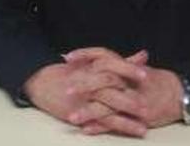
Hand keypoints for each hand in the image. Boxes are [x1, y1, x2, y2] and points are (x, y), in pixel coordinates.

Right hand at [24, 48, 149, 136]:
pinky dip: (111, 127)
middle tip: (148, 106)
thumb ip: (122, 61)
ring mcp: (82, 97)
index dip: (129, 69)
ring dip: (126, 118)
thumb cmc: (71, 72)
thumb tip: (143, 56)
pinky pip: (97, 121)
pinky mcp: (78, 111)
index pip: (112, 65)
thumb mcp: (96, 63)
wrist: (42, 82)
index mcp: (93, 66)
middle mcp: (88, 80)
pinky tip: (124, 133)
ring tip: (143, 127)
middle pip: (111, 86)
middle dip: (130, 97)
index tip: (146, 75)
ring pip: (106, 107)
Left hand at [64, 49, 183, 132]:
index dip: (85, 54)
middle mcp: (128, 81)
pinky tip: (86, 129)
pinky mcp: (137, 117)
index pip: (102, 55)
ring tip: (70, 117)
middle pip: (103, 80)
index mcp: (126, 67)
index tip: (67, 57)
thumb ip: (116, 64)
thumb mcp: (136, 69)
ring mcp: (133, 100)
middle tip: (65, 89)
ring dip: (88, 111)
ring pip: (107, 105)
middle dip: (83, 85)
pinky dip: (100, 126)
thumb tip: (92, 60)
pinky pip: (116, 122)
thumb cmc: (156, 81)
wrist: (180, 95)